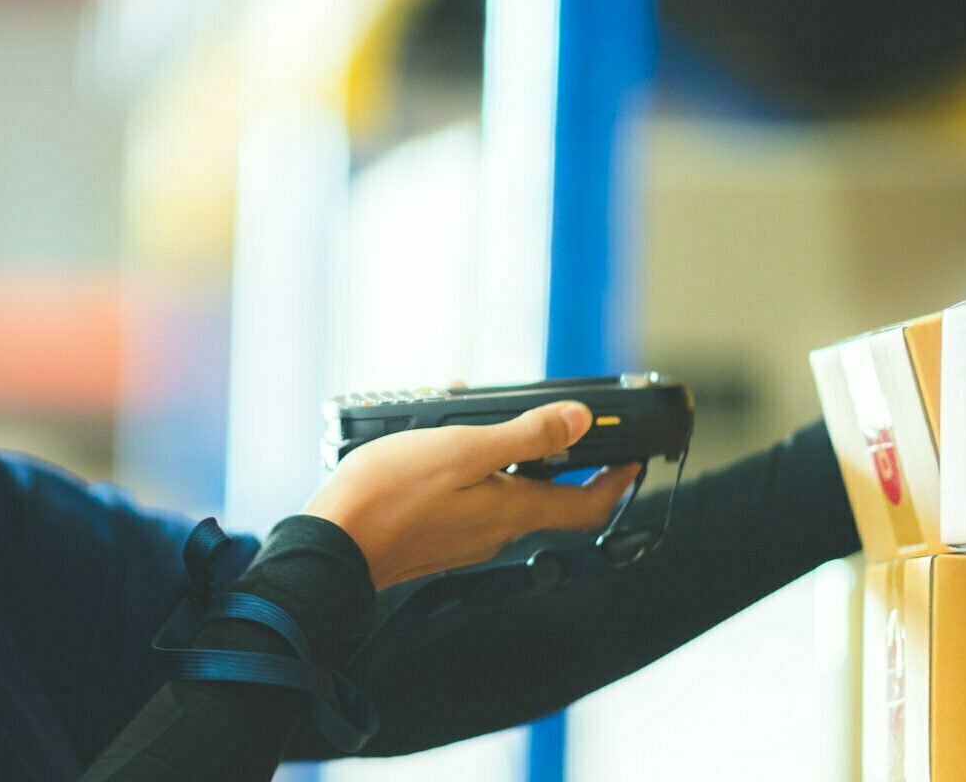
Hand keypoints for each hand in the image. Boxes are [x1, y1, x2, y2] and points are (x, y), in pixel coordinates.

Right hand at [303, 394, 641, 591]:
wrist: (332, 545)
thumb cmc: (390, 496)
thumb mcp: (464, 450)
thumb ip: (524, 437)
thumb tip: (579, 421)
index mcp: (513, 512)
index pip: (588, 506)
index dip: (618, 483)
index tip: (633, 458)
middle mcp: (496, 532)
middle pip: (551, 502)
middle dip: (568, 466)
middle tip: (573, 432)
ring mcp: (465, 539)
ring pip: (510, 501)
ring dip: (519, 465)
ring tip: (501, 426)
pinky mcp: (437, 538)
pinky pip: (475, 503)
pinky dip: (480, 474)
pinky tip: (451, 448)